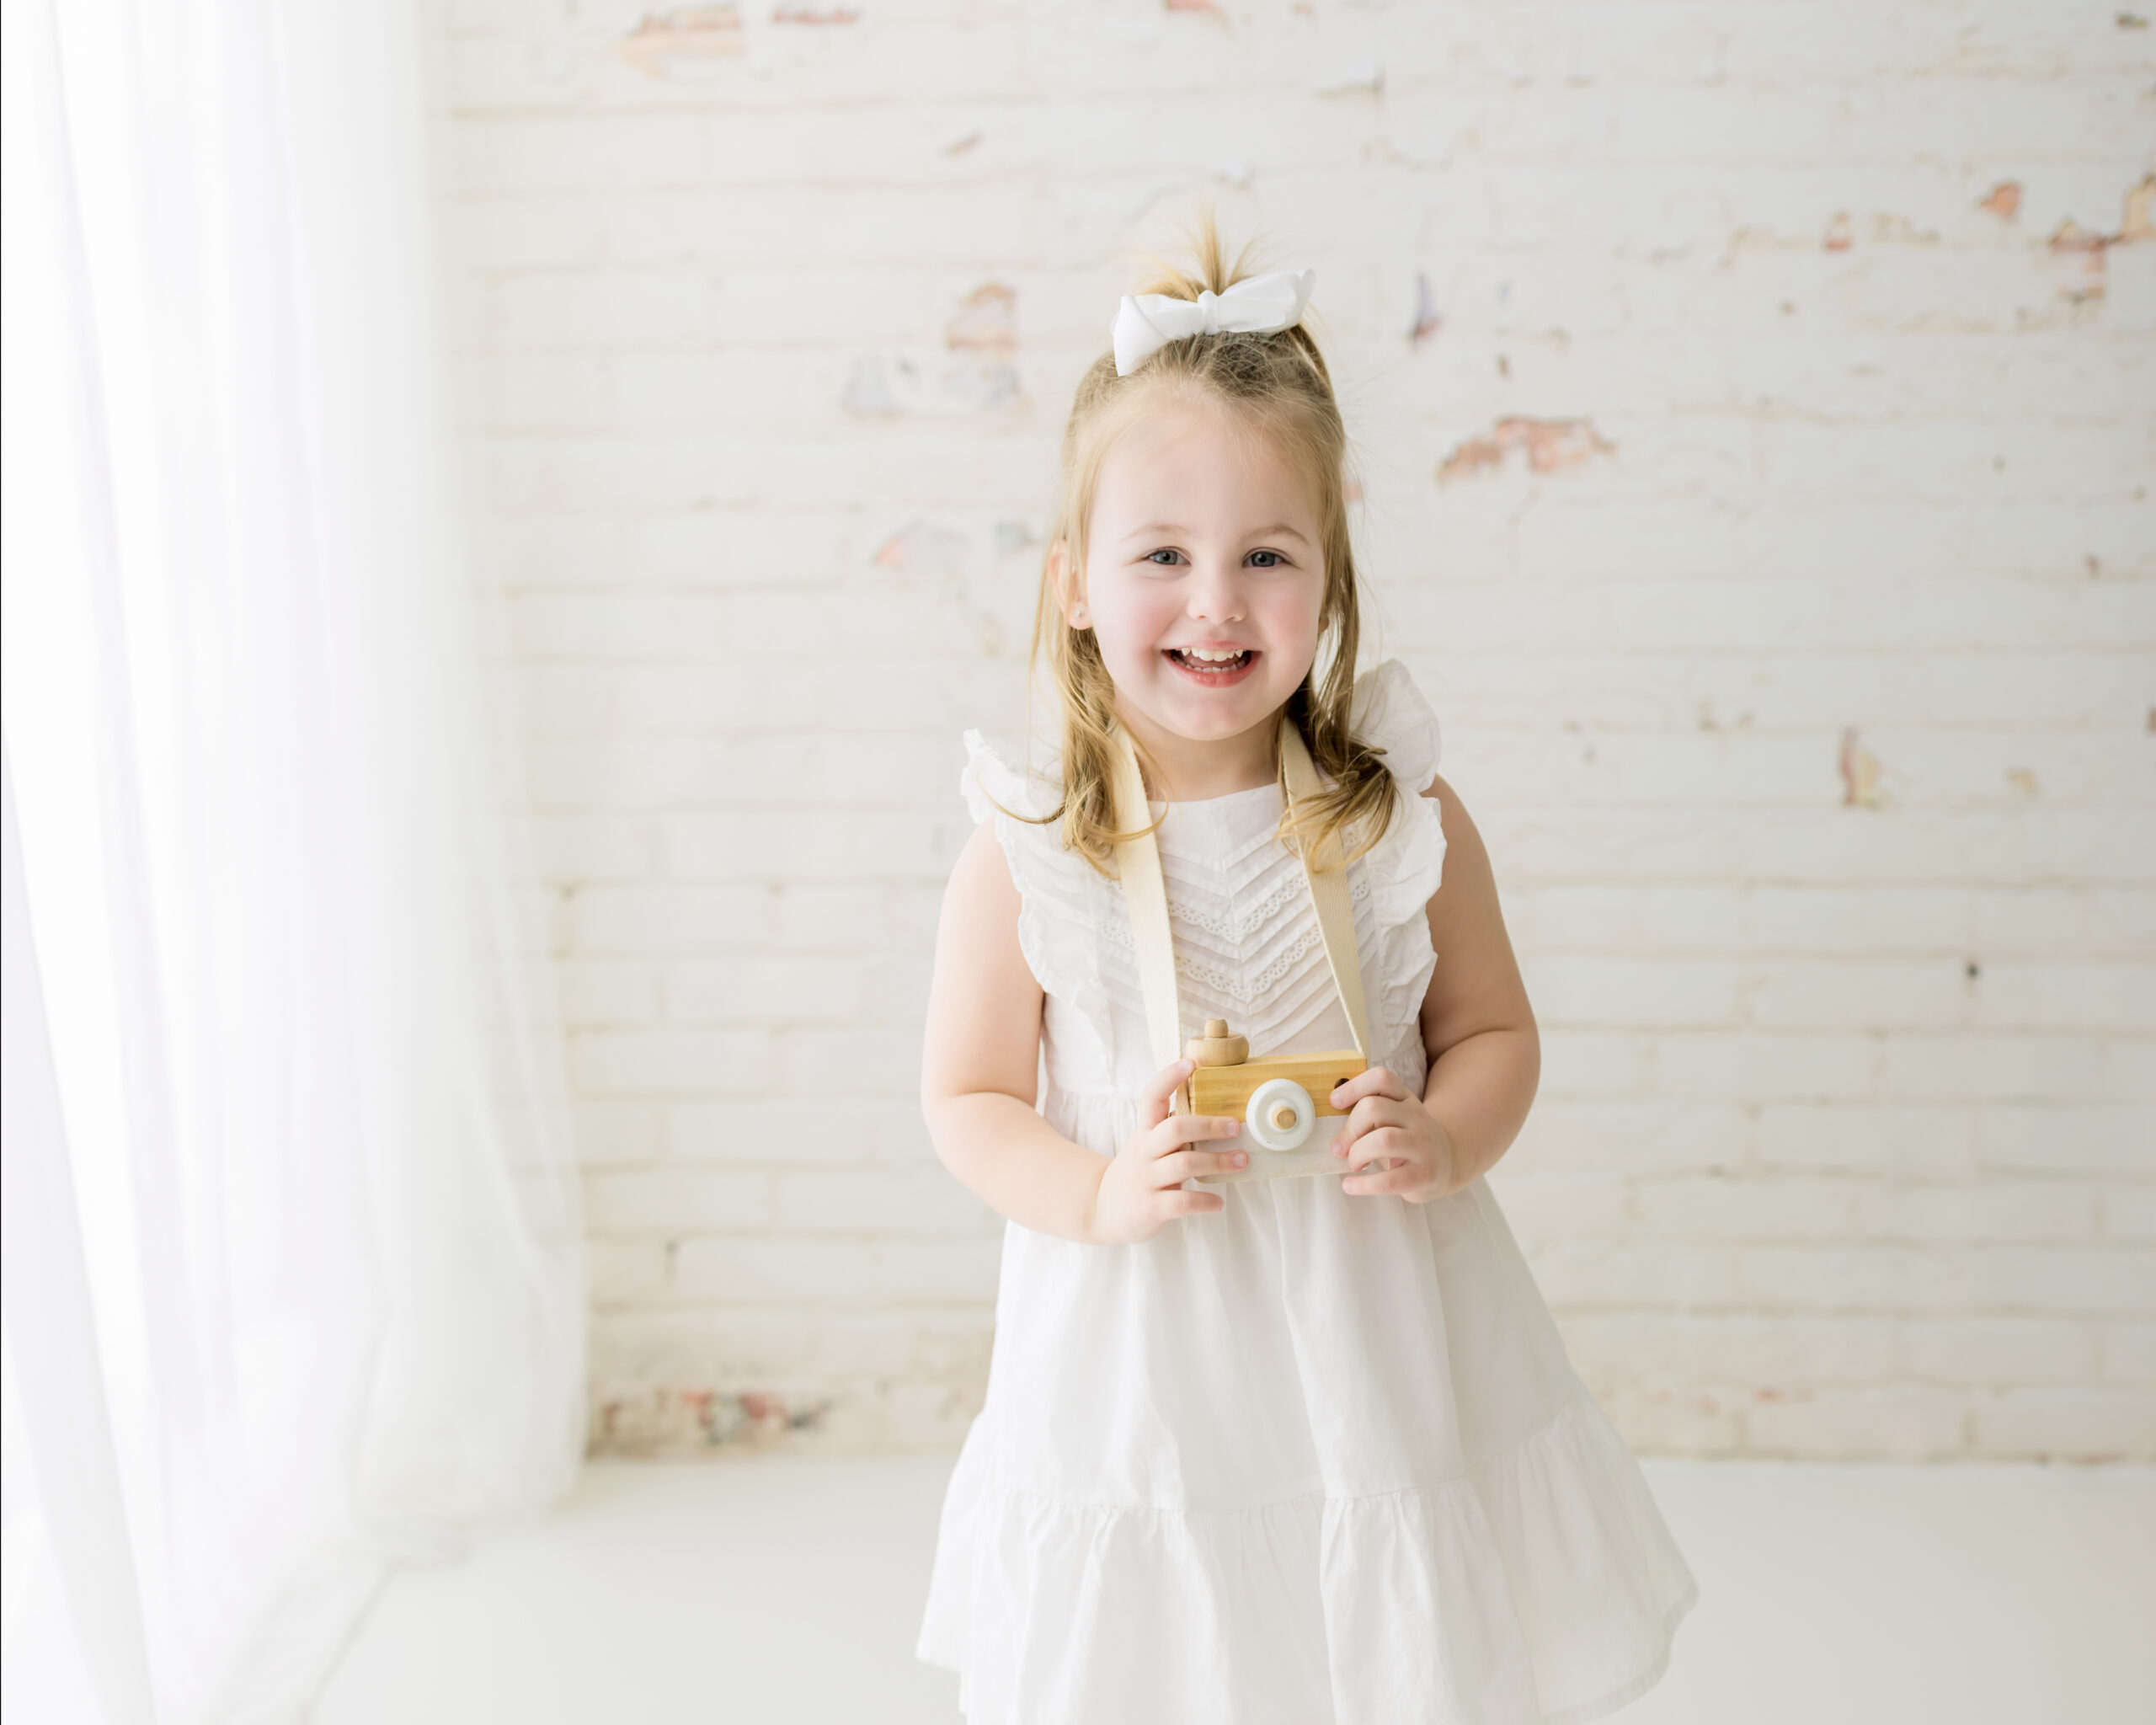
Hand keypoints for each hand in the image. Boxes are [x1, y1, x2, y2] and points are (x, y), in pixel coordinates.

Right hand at [1088, 1058, 1247, 1244]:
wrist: (1103, 1211)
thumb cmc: (1137, 1174)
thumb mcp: (1146, 1147)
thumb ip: (1171, 1133)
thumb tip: (1216, 1114)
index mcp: (1145, 1132)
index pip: (1151, 1097)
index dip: (1169, 1077)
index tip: (1190, 1063)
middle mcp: (1144, 1152)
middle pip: (1175, 1129)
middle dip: (1209, 1125)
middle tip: (1235, 1127)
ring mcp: (1146, 1180)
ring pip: (1184, 1164)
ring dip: (1217, 1161)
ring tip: (1241, 1161)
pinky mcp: (1151, 1207)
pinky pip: (1182, 1202)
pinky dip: (1205, 1201)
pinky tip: (1219, 1202)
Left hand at [1328, 1066, 1457, 1203]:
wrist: (1448, 1163)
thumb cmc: (1407, 1140)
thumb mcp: (1395, 1118)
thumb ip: (1369, 1117)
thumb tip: (1334, 1136)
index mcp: (1405, 1099)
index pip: (1381, 1079)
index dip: (1354, 1087)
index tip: (1335, 1102)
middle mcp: (1417, 1117)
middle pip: (1374, 1108)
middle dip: (1349, 1129)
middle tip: (1339, 1148)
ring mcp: (1423, 1145)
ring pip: (1383, 1139)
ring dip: (1357, 1153)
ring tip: (1353, 1164)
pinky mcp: (1424, 1175)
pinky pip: (1389, 1179)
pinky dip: (1363, 1184)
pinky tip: (1350, 1185)